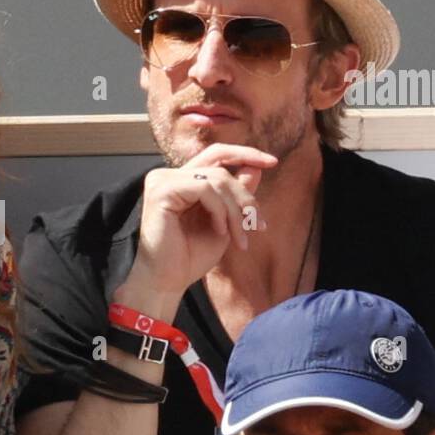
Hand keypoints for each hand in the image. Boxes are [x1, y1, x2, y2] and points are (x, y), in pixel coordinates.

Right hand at [127, 143, 275, 298]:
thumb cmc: (191, 256)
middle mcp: (169, 176)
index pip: (217, 155)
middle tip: (259, 224)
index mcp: (182, 180)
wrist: (169, 281)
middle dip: (246, 197)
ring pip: (216, 180)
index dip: (245, 154)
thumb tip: (256, 167)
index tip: (273, 162)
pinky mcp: (161, 191)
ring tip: (240, 237)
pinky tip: (219, 232)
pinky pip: (204, 190)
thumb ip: (236, 195)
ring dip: (236, 211)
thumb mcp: (225, 223)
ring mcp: (162, 181)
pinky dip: (220, 211)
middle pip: (221, 169)